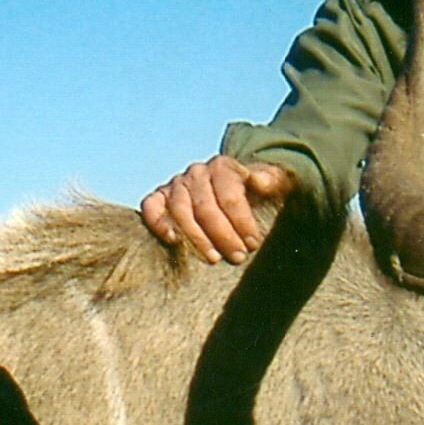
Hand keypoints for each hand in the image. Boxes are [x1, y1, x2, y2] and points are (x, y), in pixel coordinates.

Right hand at [139, 155, 294, 263]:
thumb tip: (259, 182)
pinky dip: (158, 222)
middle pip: (206, 206)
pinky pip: (151, 207)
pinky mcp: (159, 197)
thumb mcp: (271, 183)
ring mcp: (175, 184)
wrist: (231, 190)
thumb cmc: (252, 193)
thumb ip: (270, 180)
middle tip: (238, 257)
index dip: (242, 222)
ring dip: (197, 237)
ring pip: (181, 210)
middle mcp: (196, 172)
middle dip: (223, 235)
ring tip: (214, 258)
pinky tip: (173, 241)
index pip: (230, 196)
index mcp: (222, 166)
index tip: (252, 244)